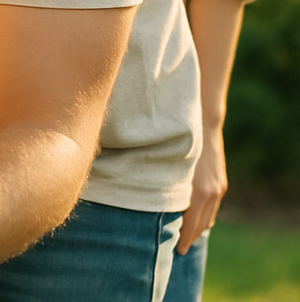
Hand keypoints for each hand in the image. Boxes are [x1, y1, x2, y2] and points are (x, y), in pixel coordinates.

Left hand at [177, 128, 227, 253]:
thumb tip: (154, 202)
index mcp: (199, 192)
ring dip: (199, 228)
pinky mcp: (221, 184)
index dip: (184, 238)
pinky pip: (213, 208)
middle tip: (179, 248)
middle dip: (191, 237)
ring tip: (185, 235)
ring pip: (209, 218)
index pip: (192, 225)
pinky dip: (205, 216)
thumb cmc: (182, 143)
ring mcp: (218, 189)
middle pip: (202, 225)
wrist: (206, 125)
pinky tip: (195, 217)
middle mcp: (211, 194)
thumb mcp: (172, 166)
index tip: (176, 250)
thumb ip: (168, 185)